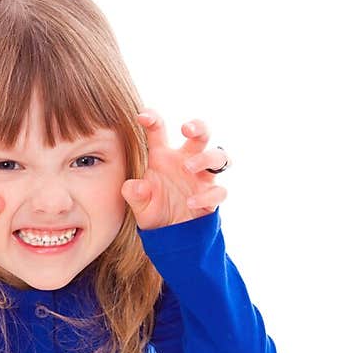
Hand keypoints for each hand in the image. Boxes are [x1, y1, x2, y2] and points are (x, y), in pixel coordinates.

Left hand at [120, 111, 230, 230]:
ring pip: (218, 157)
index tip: (142, 116)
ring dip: (205, 158)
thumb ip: (134, 194)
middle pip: (201, 135)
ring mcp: (202, 178)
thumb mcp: (138, 205)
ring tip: (188, 167)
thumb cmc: (153, 211)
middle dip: (198, 127)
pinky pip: (218, 191)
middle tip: (186, 129)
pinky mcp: (212, 196)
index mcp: (163, 156)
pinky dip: (206, 196)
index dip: (153, 119)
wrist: (170, 237)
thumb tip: (135, 186)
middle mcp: (186, 161)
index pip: (159, 130)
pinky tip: (190, 202)